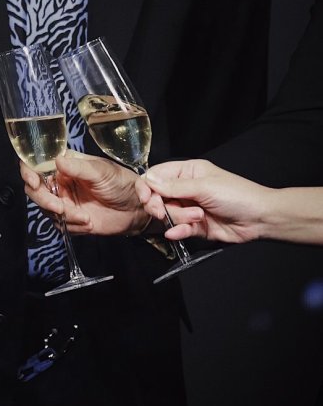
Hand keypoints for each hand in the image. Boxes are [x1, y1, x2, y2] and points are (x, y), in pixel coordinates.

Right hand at [21, 151, 151, 235]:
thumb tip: (57, 160)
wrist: (136, 209)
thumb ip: (78, 168)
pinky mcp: (70, 219)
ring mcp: (63, 201)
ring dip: (64, 216)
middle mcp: (60, 182)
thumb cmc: (121, 182)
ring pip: (46, 210)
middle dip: (45, 200)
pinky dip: (72, 226)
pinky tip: (89, 223)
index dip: (28, 171)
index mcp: (65, 165)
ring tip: (85, 218)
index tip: (33, 181)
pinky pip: (59, 225)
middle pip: (35, 190)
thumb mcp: (101, 171)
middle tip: (61, 208)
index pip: (36, 164)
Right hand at [137, 159, 268, 243]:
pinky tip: (177, 233)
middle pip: (158, 196)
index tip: (145, 197)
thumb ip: (174, 186)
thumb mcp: (203, 187)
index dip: (147, 185)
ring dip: (177, 218)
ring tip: (197, 218)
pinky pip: (178, 229)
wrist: (259, 219)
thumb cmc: (236, 195)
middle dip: (159, 205)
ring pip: (168, 214)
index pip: (157, 175)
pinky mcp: (196, 226)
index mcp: (187, 172)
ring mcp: (190, 208)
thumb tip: (149, 179)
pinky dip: (177, 231)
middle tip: (160, 211)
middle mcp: (186, 189)